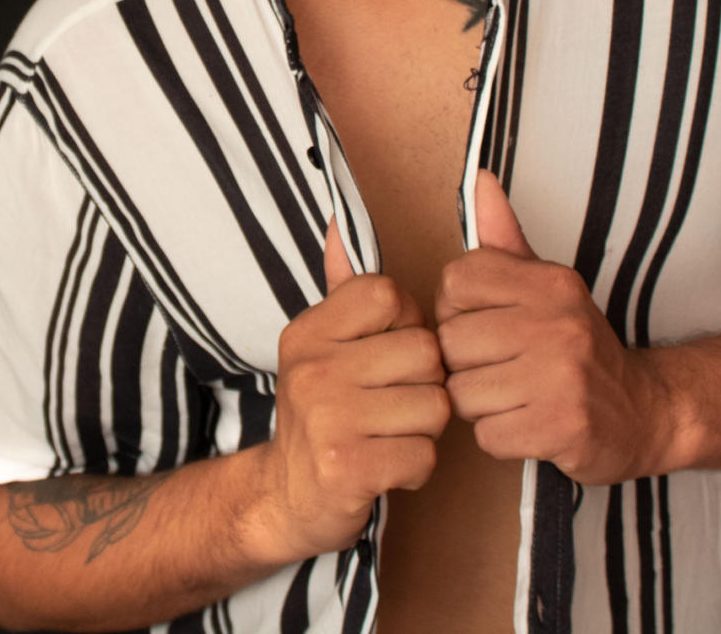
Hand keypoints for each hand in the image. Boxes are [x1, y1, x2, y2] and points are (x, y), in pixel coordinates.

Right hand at [256, 219, 450, 560]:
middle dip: (425, 383)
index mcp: (309, 331)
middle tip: (392, 403)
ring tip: (391, 434)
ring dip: (425, 429)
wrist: (285, 499)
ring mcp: (328, 418)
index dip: (405, 324)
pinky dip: (416, 467)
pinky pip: (425, 454)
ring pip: (435, 405)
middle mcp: (313, 368)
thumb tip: (340, 221)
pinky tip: (388, 466)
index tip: (386, 353)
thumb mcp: (321, 346)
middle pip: (425, 351)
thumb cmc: (322, 414)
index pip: (389, 294)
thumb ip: (341, 288)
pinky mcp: (348, 467)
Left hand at [434, 170, 679, 486]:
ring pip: (463, 393)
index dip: (459, 311)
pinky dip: (501, 437)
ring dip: (482, 405)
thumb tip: (479, 178)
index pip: (454, 284)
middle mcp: (557, 324)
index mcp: (549, 283)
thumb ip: (505, 237)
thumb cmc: (579, 346)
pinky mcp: (562, 428)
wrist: (645, 411)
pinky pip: (487, 435)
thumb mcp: (548, 285)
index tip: (487, 325)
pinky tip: (530, 424)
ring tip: (517, 396)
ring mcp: (562, 378)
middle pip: (451, 343)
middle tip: (503, 368)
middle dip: (467, 364)